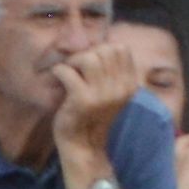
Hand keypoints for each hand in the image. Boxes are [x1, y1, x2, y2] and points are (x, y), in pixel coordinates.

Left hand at [47, 38, 146, 168]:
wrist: (83, 144)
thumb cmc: (92, 114)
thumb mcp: (110, 91)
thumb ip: (111, 70)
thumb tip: (97, 44)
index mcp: (130, 84)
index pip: (120, 48)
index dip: (102, 50)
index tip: (90, 64)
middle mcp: (121, 88)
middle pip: (105, 50)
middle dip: (86, 54)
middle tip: (76, 69)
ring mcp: (103, 95)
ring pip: (89, 57)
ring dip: (73, 62)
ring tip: (69, 74)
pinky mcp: (83, 101)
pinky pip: (67, 71)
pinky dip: (58, 72)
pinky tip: (58, 81)